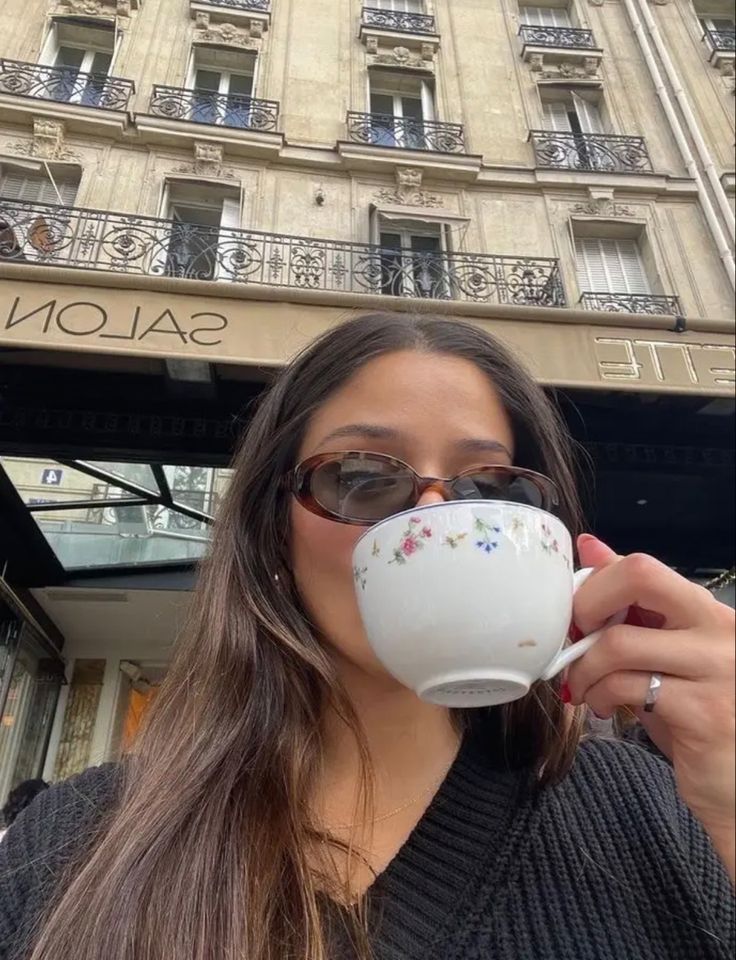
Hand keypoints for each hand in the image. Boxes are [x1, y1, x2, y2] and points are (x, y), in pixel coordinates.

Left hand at [566, 534, 734, 873]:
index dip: (596, 584)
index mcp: (708, 611)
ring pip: (620, 642)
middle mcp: (721, 630)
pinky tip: (601, 707)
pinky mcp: (705, 713)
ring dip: (583, 667)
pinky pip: (626, 687)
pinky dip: (598, 695)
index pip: (644, 567)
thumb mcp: (666, 652)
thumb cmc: (699, 713)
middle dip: (587, 605)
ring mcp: (718, 670)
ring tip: (581, 687)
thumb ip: (634, 603)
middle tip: (573, 639)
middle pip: (639, 578)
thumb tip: (590, 546)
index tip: (577, 616)